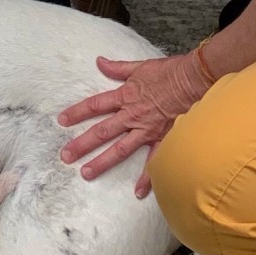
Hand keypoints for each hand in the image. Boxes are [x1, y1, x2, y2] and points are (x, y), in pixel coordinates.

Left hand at [58, 50, 214, 196]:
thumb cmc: (168, 72)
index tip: (61, 121)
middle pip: (101, 131)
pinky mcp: (162, 139)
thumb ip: (117, 68)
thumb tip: (99, 61)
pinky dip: (147, 178)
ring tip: (86, 173)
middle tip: (65, 156)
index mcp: (125, 96)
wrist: (194, 80)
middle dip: (82, 144)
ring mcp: (146, 130)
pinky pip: (153, 162)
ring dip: (102, 162)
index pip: (95, 105)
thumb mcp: (139, 66)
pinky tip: (137, 192)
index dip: (77, 112)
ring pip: (120, 149)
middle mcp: (132, 116)